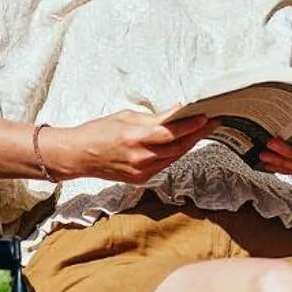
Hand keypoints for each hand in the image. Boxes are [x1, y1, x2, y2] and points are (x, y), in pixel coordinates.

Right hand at [42, 109, 215, 183]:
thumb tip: (175, 112)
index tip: (205, 116)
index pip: (172, 131)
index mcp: (135, 137)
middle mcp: (140, 157)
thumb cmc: (98, 132)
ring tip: (201, 132)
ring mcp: (141, 170)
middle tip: (212, 123)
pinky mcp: (141, 179)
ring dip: (189, 144)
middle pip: (178, 146)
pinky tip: (182, 144)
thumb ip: (152, 118)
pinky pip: (165, 165)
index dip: (191, 124)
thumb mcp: (125, 117)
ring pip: (175, 157)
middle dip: (197, 134)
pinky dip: (175, 154)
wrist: (78, 156)